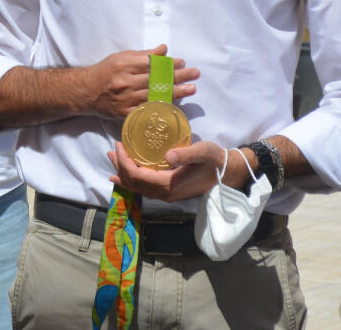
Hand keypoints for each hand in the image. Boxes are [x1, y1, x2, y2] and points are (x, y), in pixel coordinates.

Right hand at [82, 44, 197, 118]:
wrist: (85, 92)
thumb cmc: (104, 72)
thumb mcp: (120, 57)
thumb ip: (142, 54)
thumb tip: (163, 49)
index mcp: (123, 65)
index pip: (151, 64)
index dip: (168, 63)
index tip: (182, 62)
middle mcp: (124, 82)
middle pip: (156, 79)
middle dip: (178, 76)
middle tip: (194, 74)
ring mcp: (125, 99)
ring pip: (155, 95)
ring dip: (176, 92)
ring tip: (191, 89)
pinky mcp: (125, 113)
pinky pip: (147, 110)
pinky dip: (161, 106)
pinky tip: (174, 104)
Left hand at [108, 140, 245, 201]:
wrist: (228, 174)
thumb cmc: (215, 160)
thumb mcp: (202, 152)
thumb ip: (185, 154)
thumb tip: (167, 156)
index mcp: (168, 184)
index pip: (137, 175)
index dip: (124, 162)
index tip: (119, 146)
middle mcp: (165, 193)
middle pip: (133, 183)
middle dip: (119, 167)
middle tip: (112, 150)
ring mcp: (166, 195)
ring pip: (137, 187)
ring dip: (123, 174)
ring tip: (113, 160)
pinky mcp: (169, 192)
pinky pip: (144, 189)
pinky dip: (131, 181)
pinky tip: (125, 176)